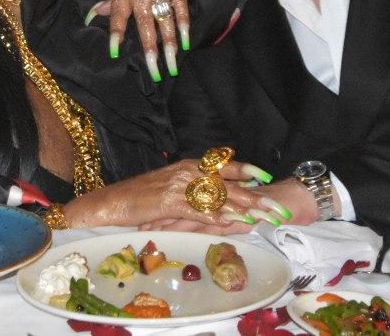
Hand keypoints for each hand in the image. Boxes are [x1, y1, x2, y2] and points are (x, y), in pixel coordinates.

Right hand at [64, 157, 288, 229]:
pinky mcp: (170, 203)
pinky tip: (232, 223)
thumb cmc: (140, 198)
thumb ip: (194, 193)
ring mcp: (180, 186)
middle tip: (278, 207)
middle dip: (255, 197)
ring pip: (218, 197)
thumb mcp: (170, 189)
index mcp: (189, 166)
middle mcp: (188, 172)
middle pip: (228, 183)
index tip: (267, 178)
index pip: (224, 166)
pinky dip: (217, 217)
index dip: (247, 171)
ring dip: (244, 209)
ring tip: (265, 218)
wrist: (111, 202)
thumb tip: (218, 202)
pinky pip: (199, 210)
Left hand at [100, 0, 192, 80]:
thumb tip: (98, 14)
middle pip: (144, 24)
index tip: (116, 53)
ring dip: (168, 44)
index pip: (118, 15)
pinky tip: (186, 40)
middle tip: (153, 71)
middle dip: (149, 50)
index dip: (117, 33)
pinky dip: (183, 25)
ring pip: (164, 20)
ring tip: (171, 64)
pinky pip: (180, 7)